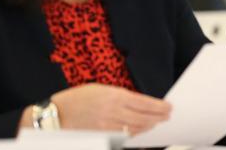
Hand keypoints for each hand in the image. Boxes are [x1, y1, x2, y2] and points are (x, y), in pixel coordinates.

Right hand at [22, 83, 170, 135]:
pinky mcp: (103, 136)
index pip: (144, 102)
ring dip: (148, 126)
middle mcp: (113, 111)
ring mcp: (108, 126)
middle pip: (143, 117)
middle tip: (167, 116)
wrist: (57, 114)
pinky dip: (134, 134)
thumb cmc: (78, 99)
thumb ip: (120, 96)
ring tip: (156, 123)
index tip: (168, 106)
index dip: (158, 106)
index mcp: (114, 95)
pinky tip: (140, 131)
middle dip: (157, 117)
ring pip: (135, 128)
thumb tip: (139, 102)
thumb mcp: (101, 89)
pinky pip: (124, 137)